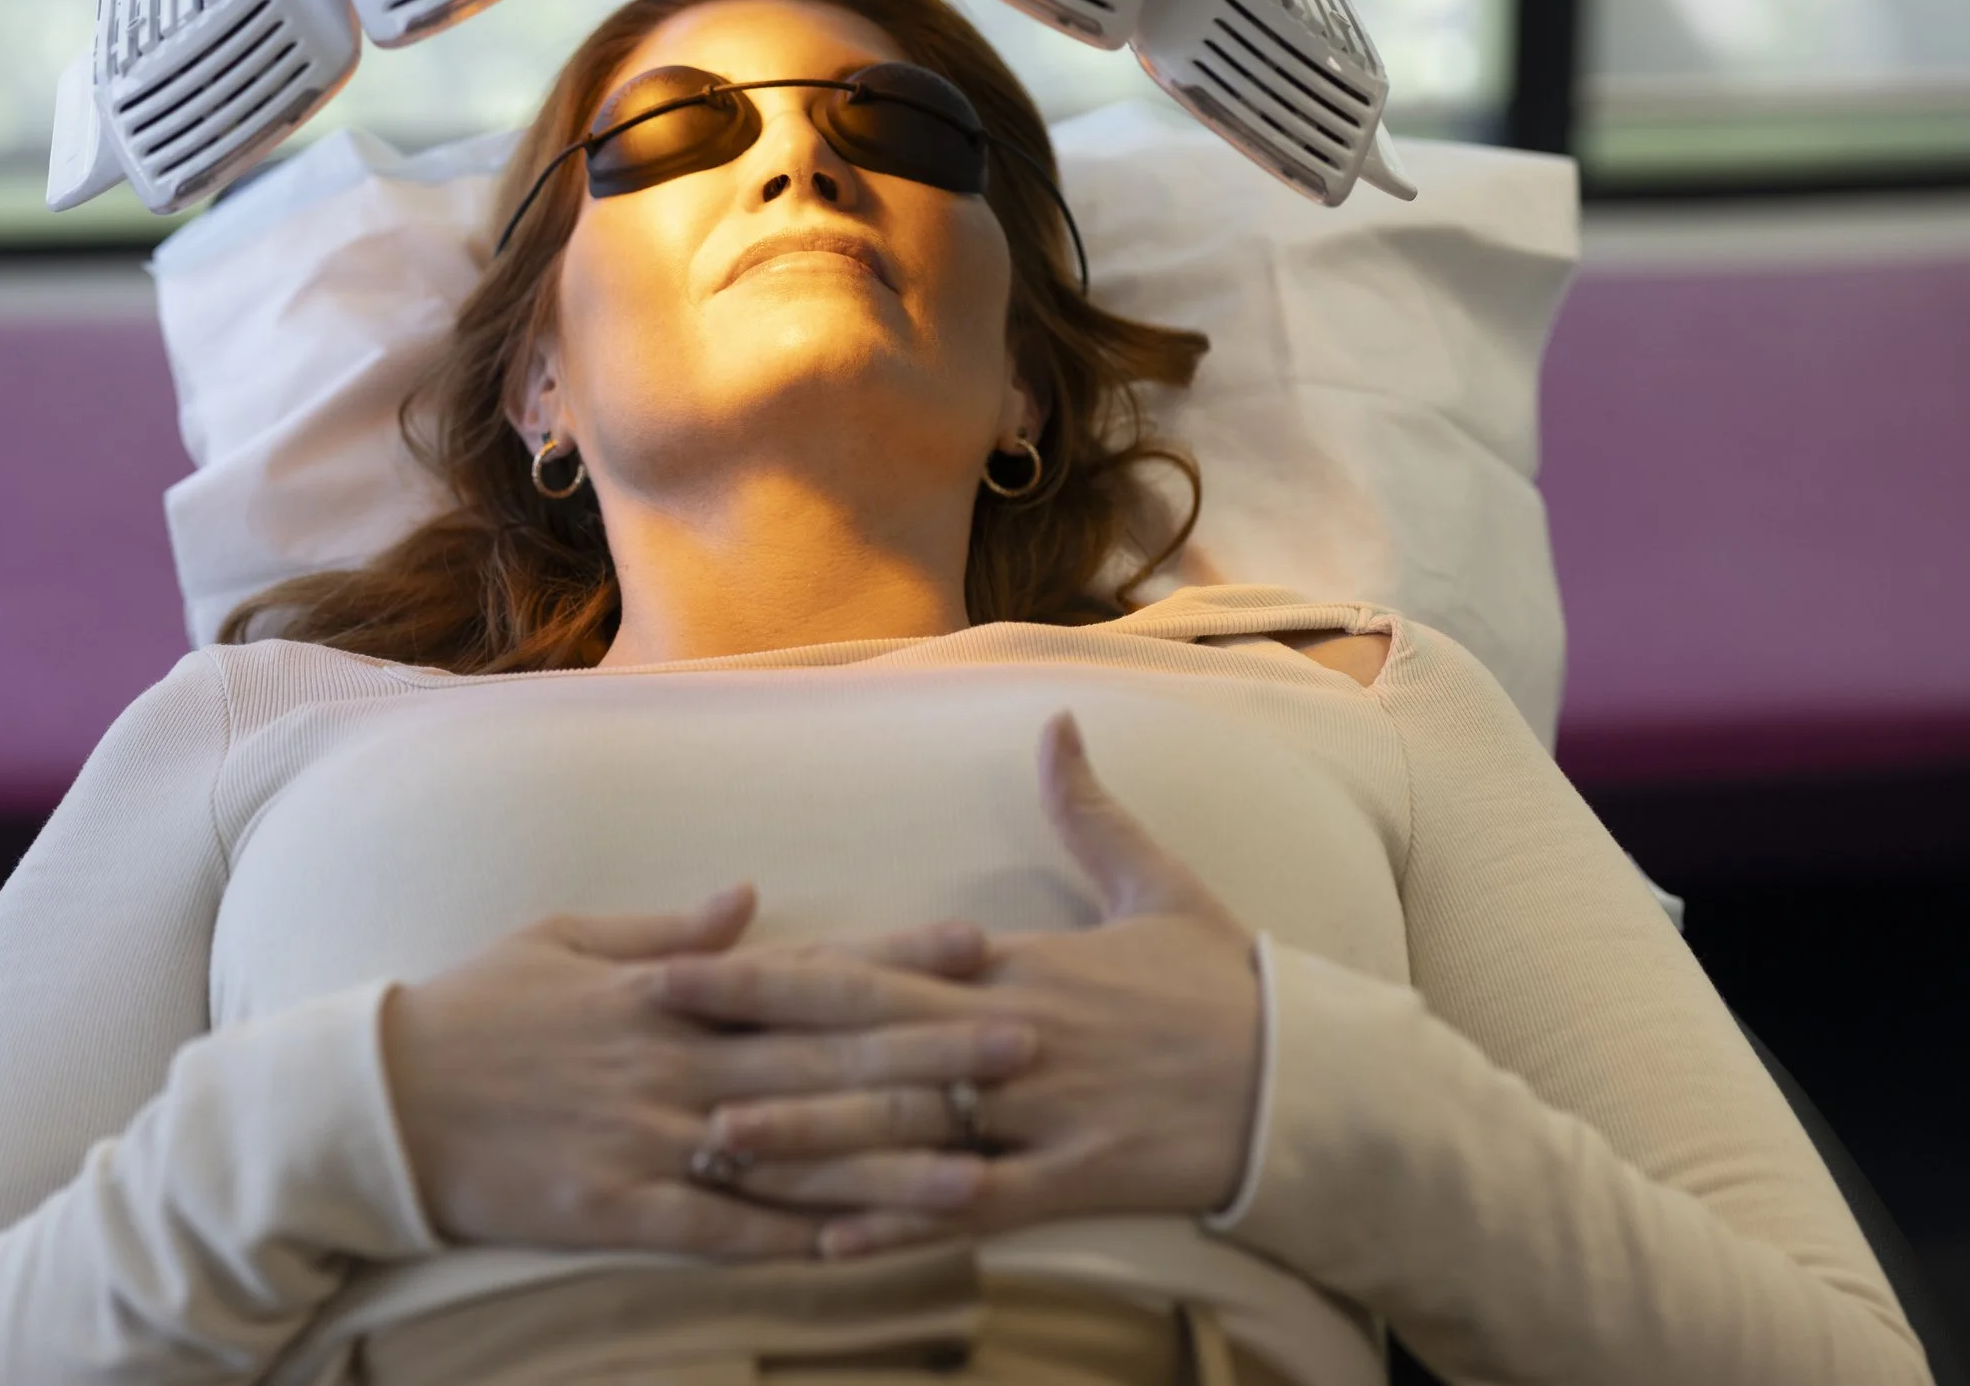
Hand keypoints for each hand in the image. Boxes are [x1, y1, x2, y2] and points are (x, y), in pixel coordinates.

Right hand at [380, 885, 1039, 1258]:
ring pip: (793, 1152)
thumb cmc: (474, 1006)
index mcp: (670, 987)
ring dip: (891, 1162)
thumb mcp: (565, 938)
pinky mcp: (616, 1209)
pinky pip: (722, 1232)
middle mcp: (676, 1057)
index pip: (809, 967)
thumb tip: (751, 898)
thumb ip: (668, 927)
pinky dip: (794, 1242)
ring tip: (982, 1169)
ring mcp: (650, 1136)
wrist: (376, 1097)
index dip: (900, 955)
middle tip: (1027, 1043)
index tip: (983, 946)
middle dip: (931, 1051)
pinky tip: (864, 1252)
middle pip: (827, 1055)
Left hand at [648, 712, 1264, 1257]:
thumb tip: (1055, 723)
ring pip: (903, 1125)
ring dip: (805, 1137)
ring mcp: (1040, 1112)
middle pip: (863, 1029)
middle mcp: (1012, 1034)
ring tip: (713, 1144)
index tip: (692, 957)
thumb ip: (1090, 810)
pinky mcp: (1076, 1181)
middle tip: (658, 1023)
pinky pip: (973, 1209)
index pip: (877, 963)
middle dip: (755, 1026)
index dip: (778, 965)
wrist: (1310, 1076)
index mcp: (1016, 965)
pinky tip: (829, 1245)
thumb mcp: (1160, 884)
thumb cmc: (1224, 983)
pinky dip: (900, 1227)